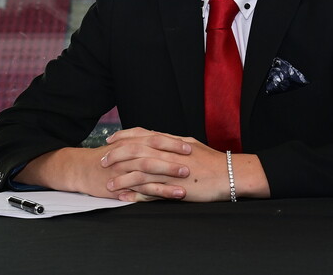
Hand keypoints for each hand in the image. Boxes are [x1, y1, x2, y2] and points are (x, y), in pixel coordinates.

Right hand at [13, 127, 191, 200]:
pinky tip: (171, 197)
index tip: (190, 146)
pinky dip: (158, 193)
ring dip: (168, 178)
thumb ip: (142, 144)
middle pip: (154, 153)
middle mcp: (128, 154)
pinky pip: (142, 189)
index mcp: (131, 142)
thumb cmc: (106, 158)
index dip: (172, 142)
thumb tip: (165, 143)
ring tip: (186, 183)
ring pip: (149, 172)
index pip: (155, 139)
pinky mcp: (121, 185)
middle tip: (192, 162)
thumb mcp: (123, 146)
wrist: (82, 169)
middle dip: (174, 158)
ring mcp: (124, 170)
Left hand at [103, 128, 269, 201]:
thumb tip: (156, 138)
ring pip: (139, 172)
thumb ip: (171, 142)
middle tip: (102, 160)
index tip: (110, 140)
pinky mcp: (175, 188)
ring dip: (122, 178)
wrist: (230, 174)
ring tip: (109, 184)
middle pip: (135, 151)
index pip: (141, 134)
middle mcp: (168, 153)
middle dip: (116, 156)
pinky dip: (136, 195)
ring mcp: (170, 171)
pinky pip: (151, 192)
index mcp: (171, 142)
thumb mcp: (190, 145)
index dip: (123, 136)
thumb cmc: (212, 161)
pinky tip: (126, 199)